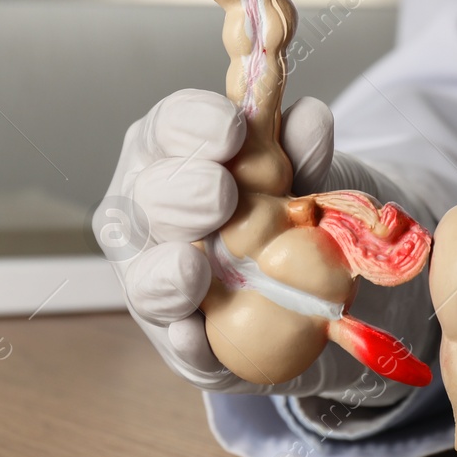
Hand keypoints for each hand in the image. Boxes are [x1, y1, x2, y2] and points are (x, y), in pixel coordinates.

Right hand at [96, 89, 430, 400]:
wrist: (312, 287)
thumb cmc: (286, 207)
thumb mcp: (303, 171)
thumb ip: (302, 147)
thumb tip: (308, 116)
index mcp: (172, 152)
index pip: (168, 128)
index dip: (194, 124)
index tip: (233, 129)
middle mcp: (149, 211)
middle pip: (147, 197)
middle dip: (181, 192)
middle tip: (221, 195)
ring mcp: (156, 277)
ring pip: (143, 274)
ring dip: (167, 272)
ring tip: (193, 271)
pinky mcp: (180, 336)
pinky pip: (174, 340)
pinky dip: (185, 339)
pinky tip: (193, 335)